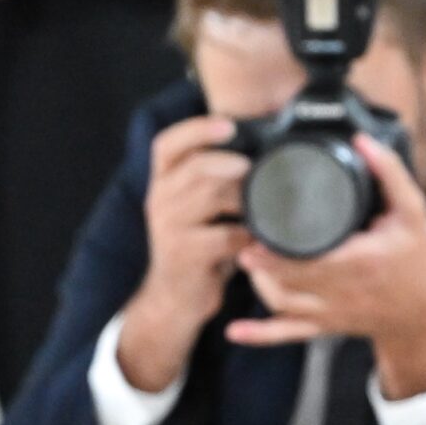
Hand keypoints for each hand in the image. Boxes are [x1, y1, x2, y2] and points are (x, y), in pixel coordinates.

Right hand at [117, 116, 255, 393]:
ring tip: (267, 203)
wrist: (175, 298)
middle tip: (258, 169)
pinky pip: (225, 236)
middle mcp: (159, 200)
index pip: (167, 144)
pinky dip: (249, 236)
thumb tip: (263, 148)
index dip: (197, 130)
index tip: (228, 125)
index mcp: (161, 183)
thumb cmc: (197, 246)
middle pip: (196, 167)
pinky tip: (262, 238)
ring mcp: (169, 228)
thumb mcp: (196, 208)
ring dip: (245, 198)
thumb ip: (214, 180)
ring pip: (210, 197)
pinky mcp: (185, 255)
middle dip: (231, 164)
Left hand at [230, 135, 425, 399]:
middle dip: (259, 260)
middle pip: (287, 277)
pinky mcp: (323, 328)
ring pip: (282, 303)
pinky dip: (260, 335)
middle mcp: (342, 291)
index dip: (277, 246)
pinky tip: (234, 331)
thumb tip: (361, 141)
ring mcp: (331, 314)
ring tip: (246, 260)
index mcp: (360, 260)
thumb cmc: (413, 260)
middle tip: (242, 237)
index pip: (309, 255)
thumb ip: (389, 173)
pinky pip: (288, 334)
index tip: (256, 226)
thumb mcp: (410, 213)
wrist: (420, 315)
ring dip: (258, 283)